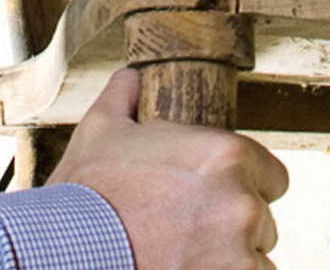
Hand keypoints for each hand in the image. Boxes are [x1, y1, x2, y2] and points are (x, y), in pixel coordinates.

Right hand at [48, 68, 288, 269]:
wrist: (57, 255)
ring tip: (182, 258)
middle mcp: (242, 203)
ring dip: (229, 261)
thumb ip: (125, 98)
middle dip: (231, 228)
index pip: (272, 176)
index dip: (243, 188)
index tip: (211, 200)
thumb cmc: (81, 200)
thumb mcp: (100, 133)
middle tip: (186, 234)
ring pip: (256, 260)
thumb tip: (130, 78)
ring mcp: (239, 253)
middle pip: (261, 221)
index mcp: (228, 154)